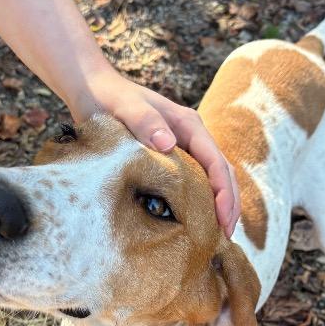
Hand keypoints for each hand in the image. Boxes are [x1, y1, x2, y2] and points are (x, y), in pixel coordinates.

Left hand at [72, 67, 239, 237]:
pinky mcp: (174, 155)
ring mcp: (185, 145)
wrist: (95, 90)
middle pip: (222, 172)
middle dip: (229, 203)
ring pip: (213, 177)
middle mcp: (192, 135)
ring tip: (218, 234)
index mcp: (189, 125)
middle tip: (226, 235)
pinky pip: (196, 179)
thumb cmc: (108, 97)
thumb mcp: (125, 108)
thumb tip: (168, 143)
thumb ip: (145, 121)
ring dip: (220, 203)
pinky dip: (203, 199)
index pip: (216, 163)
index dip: (223, 192)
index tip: (223, 219)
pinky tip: (198, 219)